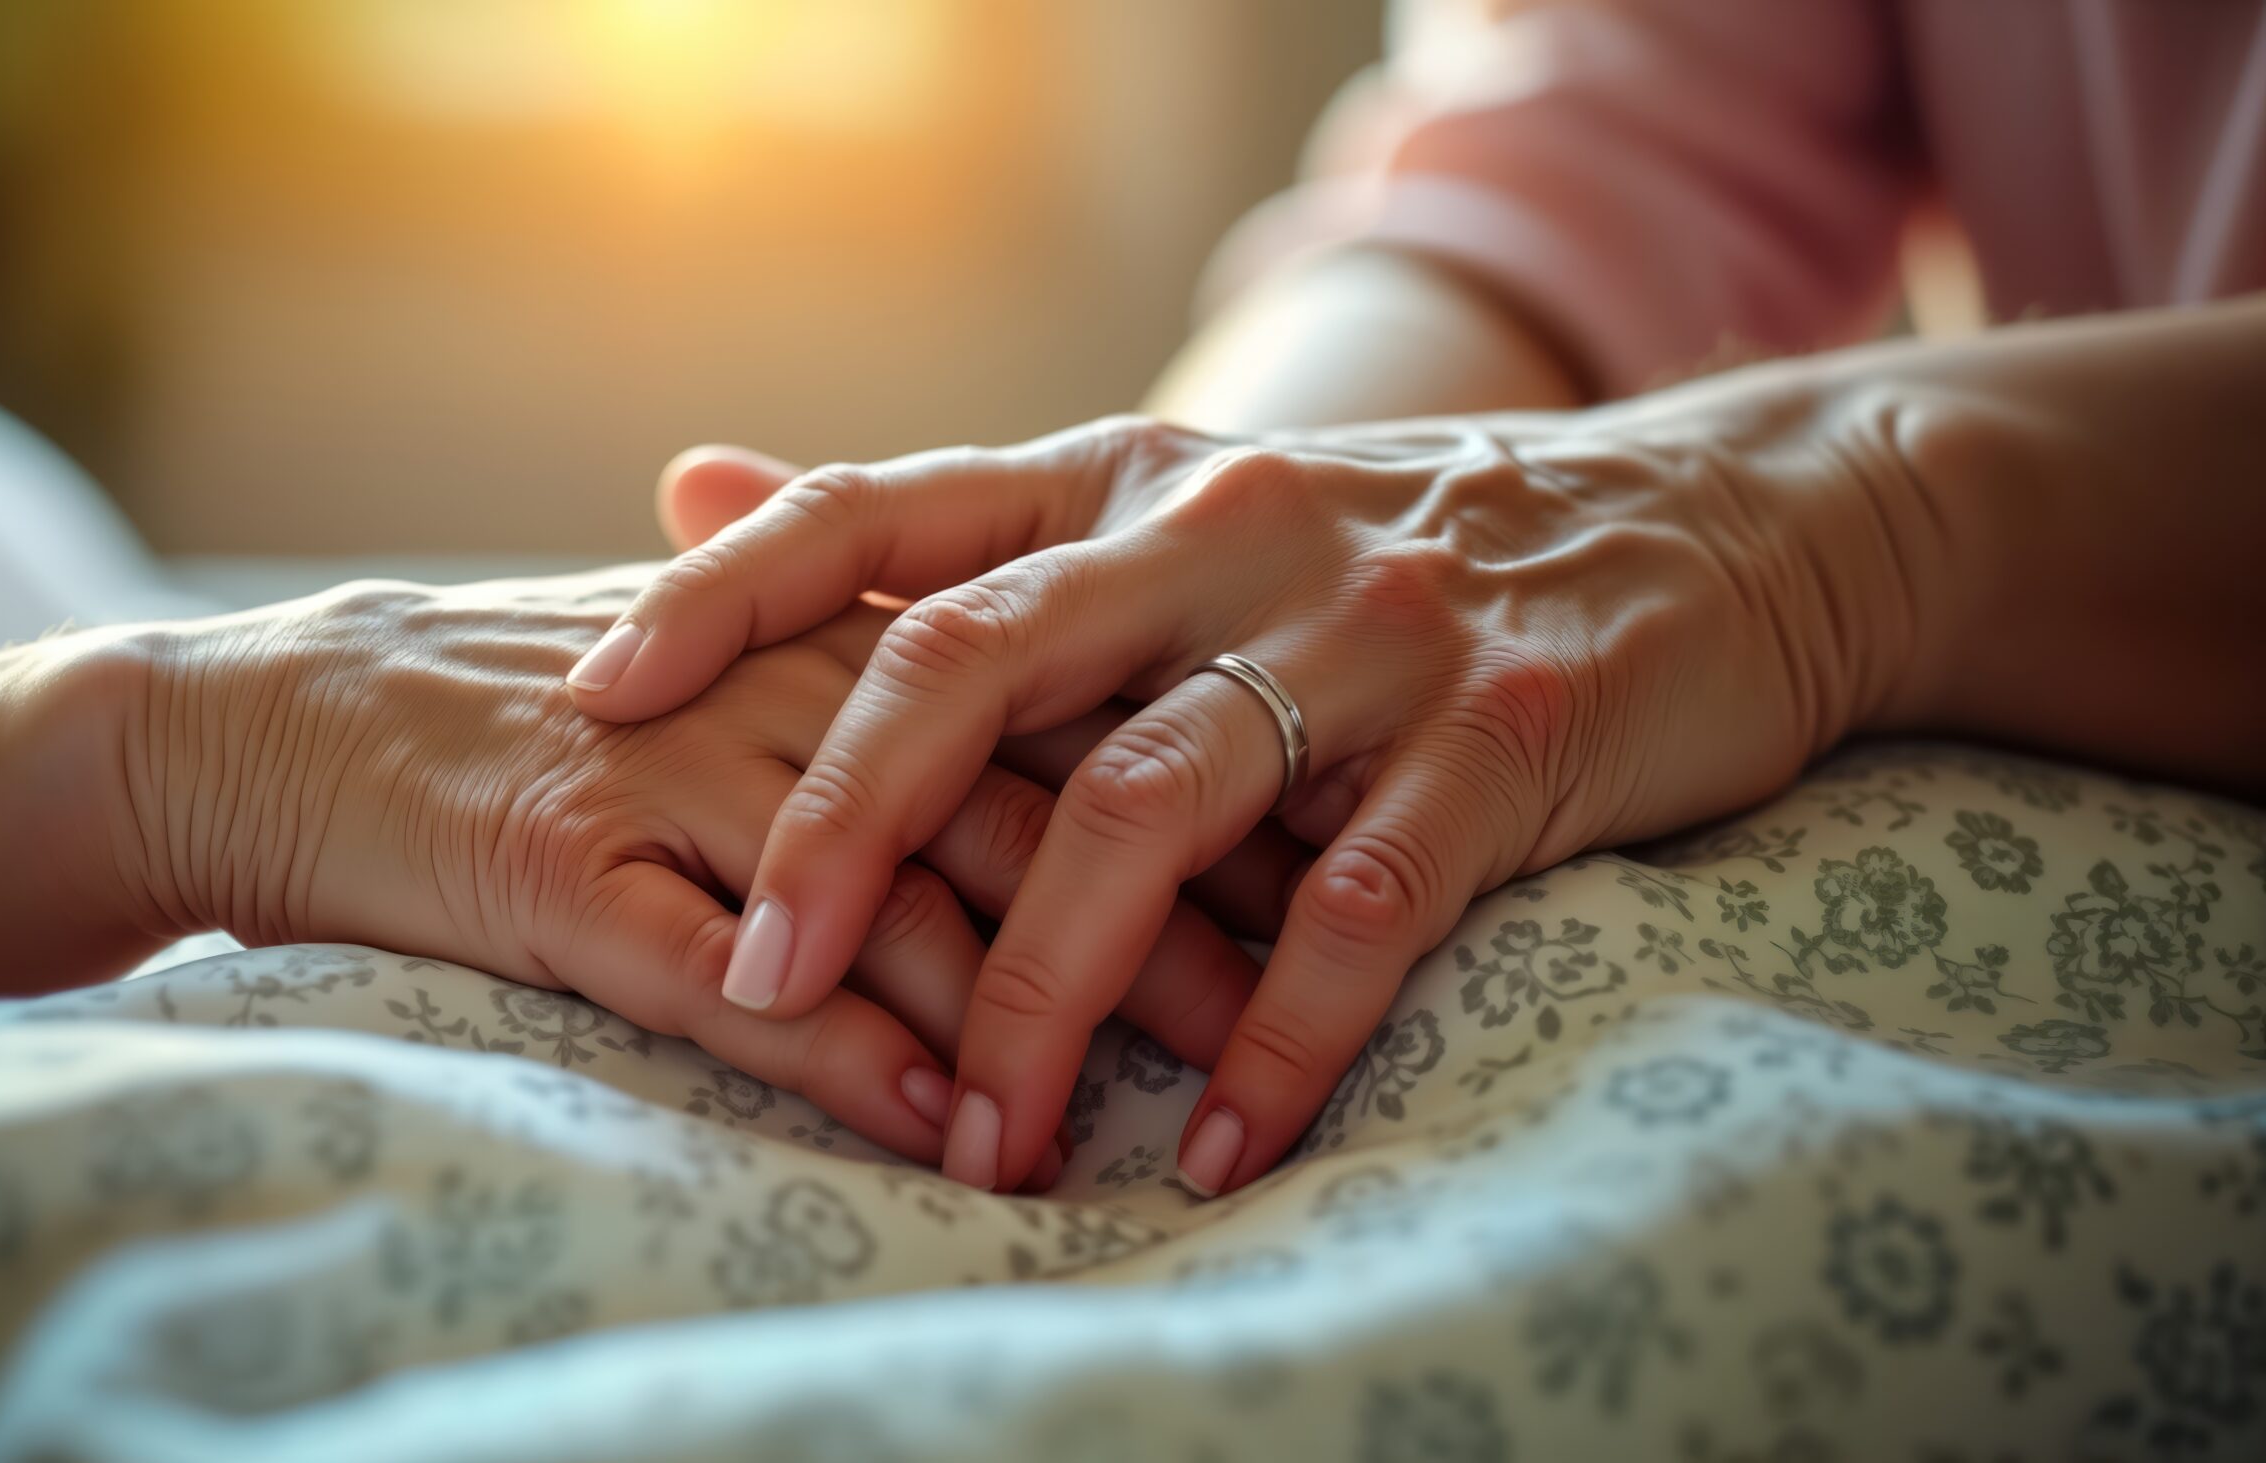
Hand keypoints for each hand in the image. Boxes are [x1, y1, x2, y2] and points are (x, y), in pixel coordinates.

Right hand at [110, 568, 1265, 1166]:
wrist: (274, 718)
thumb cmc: (526, 709)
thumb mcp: (717, 670)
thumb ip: (882, 700)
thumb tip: (1065, 786)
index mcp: (828, 624)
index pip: (1053, 705)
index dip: (1190, 800)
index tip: (1314, 884)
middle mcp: (770, 683)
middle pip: (1009, 803)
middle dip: (1157, 922)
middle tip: (1285, 1019)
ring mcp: (664, 770)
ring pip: (889, 891)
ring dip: (1017, 1013)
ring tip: (1135, 1116)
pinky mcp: (558, 864)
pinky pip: (721, 970)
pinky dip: (833, 1051)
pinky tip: (927, 1126)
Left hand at [571, 378, 1945, 1193]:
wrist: (1722, 529)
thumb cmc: (1397, 550)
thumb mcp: (1168, 503)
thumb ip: (942, 528)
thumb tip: (689, 491)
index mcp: (1125, 481)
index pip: (889, 514)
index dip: (729, 593)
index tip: (593, 694)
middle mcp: (1224, 530)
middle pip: (978, 665)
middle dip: (846, 835)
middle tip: (754, 989)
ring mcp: (1368, 628)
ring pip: (1149, 810)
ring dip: (1045, 994)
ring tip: (982, 1144)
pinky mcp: (1505, 736)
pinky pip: (1358, 912)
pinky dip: (1274, 1042)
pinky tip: (1210, 1149)